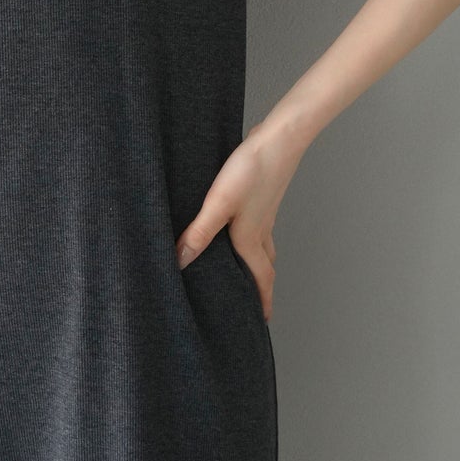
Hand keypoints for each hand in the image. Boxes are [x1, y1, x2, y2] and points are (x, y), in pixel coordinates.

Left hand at [173, 120, 304, 322]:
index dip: (262, 302)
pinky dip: (254, 237)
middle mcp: (261, 229)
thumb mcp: (219, 204)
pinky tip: (240, 225)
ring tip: (247, 271)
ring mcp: (265, 212)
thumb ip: (199, 233)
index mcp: (251, 238)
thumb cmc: (251, 170)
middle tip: (256, 304)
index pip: (260, 279)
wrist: (279, 138)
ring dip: (258, 262)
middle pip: (264, 266)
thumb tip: (180, 263)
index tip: (263, 322)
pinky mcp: (262, 195)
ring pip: (263, 246)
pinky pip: (260, 226)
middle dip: (261, 287)